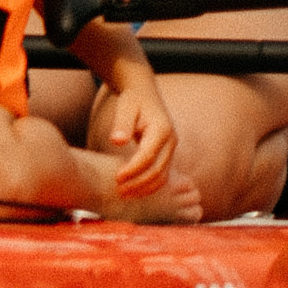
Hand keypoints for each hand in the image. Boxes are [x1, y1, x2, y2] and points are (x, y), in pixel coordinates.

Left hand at [95, 46, 178, 195]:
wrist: (144, 93)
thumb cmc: (133, 100)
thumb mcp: (125, 107)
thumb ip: (122, 124)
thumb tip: (117, 141)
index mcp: (162, 129)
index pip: (148, 156)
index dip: (133, 170)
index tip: (117, 177)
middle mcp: (171, 140)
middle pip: (157, 170)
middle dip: (138, 183)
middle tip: (118, 190)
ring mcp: (171, 149)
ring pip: (161, 176)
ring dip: (144, 188)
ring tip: (124, 194)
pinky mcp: (167, 154)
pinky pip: (161, 175)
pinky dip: (149, 186)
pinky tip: (134, 190)